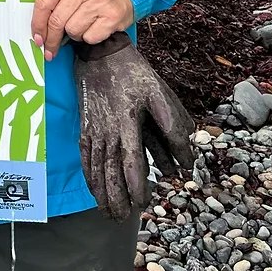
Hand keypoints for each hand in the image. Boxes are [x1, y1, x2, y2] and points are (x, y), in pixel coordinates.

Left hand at [31, 0, 134, 59]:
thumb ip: (55, 1)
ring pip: (72, 30)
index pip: (44, 3)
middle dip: (52, 39)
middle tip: (50, 49)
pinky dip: (89, 37)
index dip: (37, 24)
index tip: (37, 38)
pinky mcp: (111, 16)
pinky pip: (90, 37)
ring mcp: (98, 1)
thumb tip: (39, 30)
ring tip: (83, 25)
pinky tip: (94, 27)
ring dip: (74, 35)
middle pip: (57, 21)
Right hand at [75, 36, 194, 220]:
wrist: (99, 52)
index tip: (142, 203)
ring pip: (96, 168)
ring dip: (101, 193)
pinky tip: (93, 188)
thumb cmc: (133, 72)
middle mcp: (108, 130)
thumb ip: (173, 125)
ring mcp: (93, 129)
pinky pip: (85, 156)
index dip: (136, 185)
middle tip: (123, 218)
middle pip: (110, 172)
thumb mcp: (159, 92)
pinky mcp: (85, 125)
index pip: (130, 162)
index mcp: (127, 123)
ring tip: (108, 213)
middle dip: (116, 199)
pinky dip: (88, 175)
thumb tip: (186, 158)